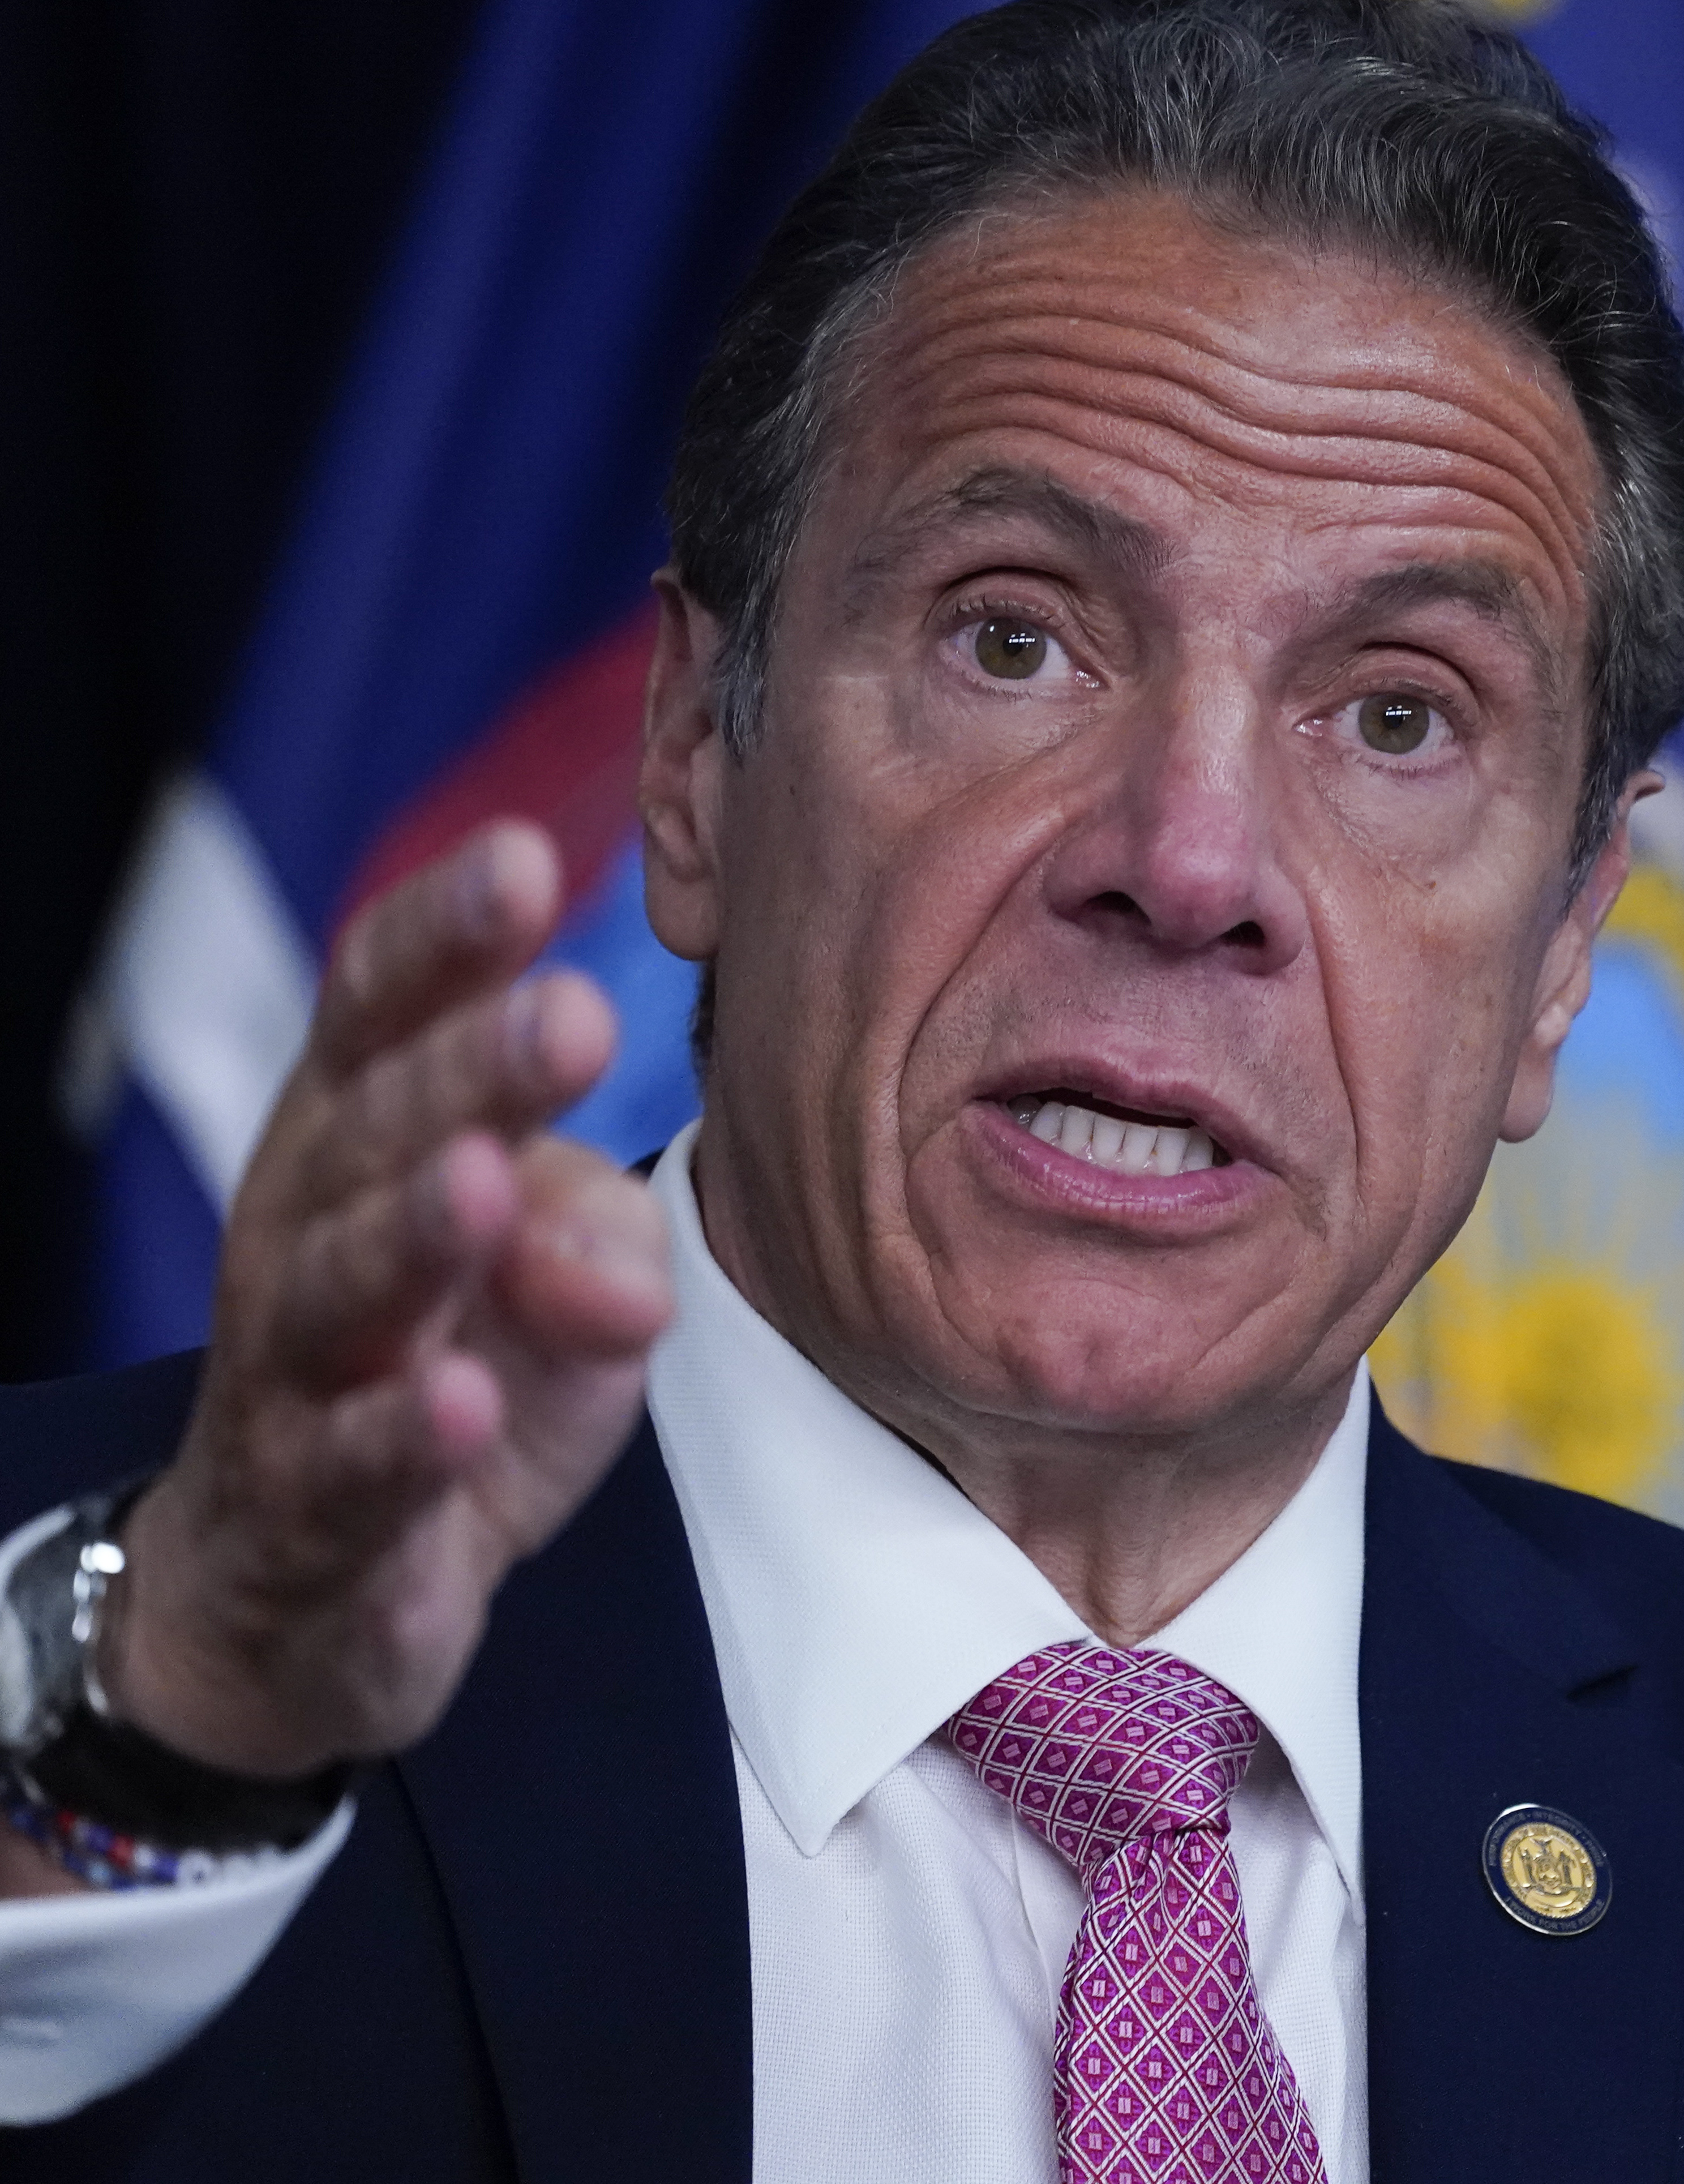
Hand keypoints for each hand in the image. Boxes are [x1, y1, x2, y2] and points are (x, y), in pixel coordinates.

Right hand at [99, 822, 673, 1779]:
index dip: (444, 937)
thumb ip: (597, 1232)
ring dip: (414, 1234)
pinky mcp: (311, 1513)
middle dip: (464, 1070)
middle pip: (373, 1133)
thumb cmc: (452, 1377)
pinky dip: (402, 1439)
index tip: (527, 859)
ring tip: (481, 1181)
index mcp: (361, 1141)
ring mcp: (294, 1376)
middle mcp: (306, 1233)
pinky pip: (351, 1471)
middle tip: (569, 1015)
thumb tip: (623, 1267)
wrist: (312, 1591)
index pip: (382, 1014)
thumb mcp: (557, 1283)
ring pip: (340, 1290)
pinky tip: (460, 1407)